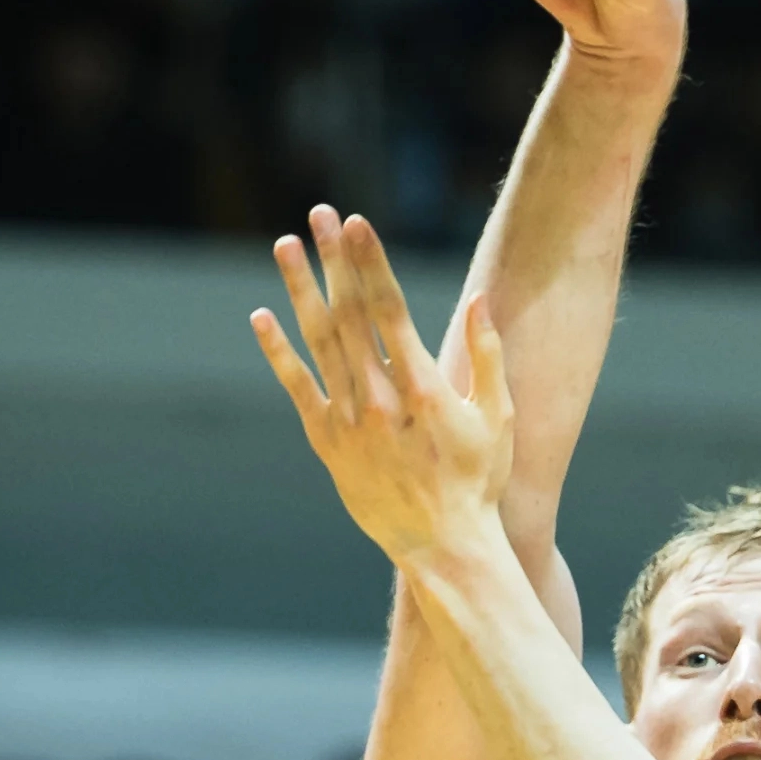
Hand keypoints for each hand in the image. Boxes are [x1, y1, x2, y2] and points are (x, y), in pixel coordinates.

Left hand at [252, 211, 513, 566]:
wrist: (443, 546)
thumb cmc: (478, 481)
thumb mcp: (498, 417)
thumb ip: (487, 357)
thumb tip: (481, 300)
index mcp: (424, 387)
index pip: (389, 308)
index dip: (369, 261)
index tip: (355, 223)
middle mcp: (380, 398)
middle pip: (350, 313)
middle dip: (334, 259)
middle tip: (320, 213)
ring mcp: (349, 421)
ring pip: (319, 342)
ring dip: (301, 290)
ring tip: (285, 246)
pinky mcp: (328, 444)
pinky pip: (297, 389)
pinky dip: (278, 353)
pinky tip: (262, 318)